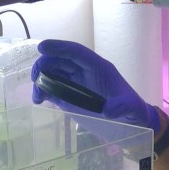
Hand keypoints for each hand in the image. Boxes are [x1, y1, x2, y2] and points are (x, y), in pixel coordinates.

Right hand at [31, 39, 158, 131]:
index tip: (42, 48)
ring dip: (41, 79)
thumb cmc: (131, 109)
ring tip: (38, 95)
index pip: (76, 52)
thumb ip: (121, 106)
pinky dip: (42, 91)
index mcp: (98, 67)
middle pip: (60, 60)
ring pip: (52, 73)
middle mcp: (83, 72)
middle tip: (36, 77)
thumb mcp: (130, 107)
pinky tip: (39, 100)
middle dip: (45, 64)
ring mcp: (74, 83)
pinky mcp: (68, 97)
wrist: (130, 121)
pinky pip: (51, 89)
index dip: (60, 48)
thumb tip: (108, 111)